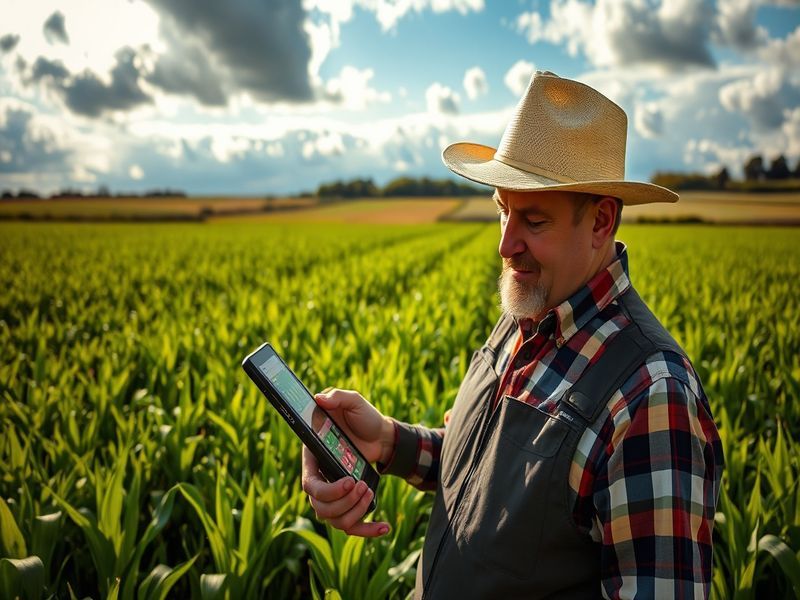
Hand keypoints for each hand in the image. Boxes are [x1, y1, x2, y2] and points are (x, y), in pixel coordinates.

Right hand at [301, 388, 394, 536]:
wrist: (383, 433)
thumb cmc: (364, 417)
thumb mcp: (353, 402)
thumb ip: (337, 397)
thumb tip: (320, 399)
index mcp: (314, 458)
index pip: (309, 485)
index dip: (327, 490)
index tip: (349, 481)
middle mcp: (321, 479)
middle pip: (321, 508)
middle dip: (344, 503)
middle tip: (363, 486)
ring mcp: (335, 494)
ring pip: (335, 520)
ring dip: (355, 513)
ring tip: (370, 493)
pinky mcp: (350, 502)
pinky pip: (352, 527)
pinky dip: (367, 531)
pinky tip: (384, 527)